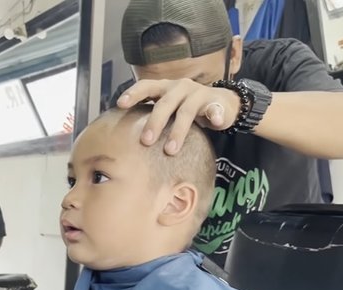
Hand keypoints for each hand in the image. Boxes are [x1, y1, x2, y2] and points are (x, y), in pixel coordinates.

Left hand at [116, 78, 239, 154]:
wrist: (222, 102)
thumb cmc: (186, 107)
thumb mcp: (168, 107)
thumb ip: (150, 114)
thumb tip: (121, 133)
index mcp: (165, 87)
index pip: (146, 86)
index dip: (133, 93)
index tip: (120, 104)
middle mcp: (180, 87)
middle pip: (165, 103)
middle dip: (154, 122)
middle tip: (146, 141)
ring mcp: (199, 94)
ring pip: (186, 111)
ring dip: (178, 131)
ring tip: (170, 151)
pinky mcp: (217, 103)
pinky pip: (215, 109)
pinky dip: (216, 116)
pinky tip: (217, 123)